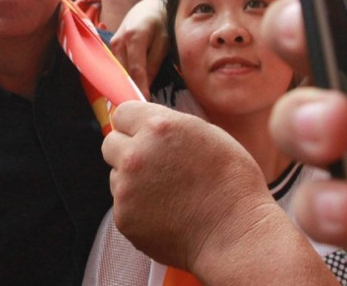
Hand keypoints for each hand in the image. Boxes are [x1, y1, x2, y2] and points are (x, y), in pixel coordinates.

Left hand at [103, 102, 337, 282]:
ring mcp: (126, 188)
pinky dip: (138, 209)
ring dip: (132, 181)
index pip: (121, 113)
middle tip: (153, 165)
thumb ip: (170, 126)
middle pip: (110, 143)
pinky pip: (123, 205)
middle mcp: (136, 155)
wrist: (236, 233)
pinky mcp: (124, 217)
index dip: (132, 124)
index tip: (140, 133)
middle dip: (127, 150)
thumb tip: (147, 125)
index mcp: (158, 127)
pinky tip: (166, 213)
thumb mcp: (206, 134)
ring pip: (115, 176)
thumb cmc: (231, 183)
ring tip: (168, 194)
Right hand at [110, 0, 168, 95]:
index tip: (144, 104)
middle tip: (139, 110)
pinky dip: (121, 78)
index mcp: (134, 37)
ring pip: (117, 71)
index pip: (136, 70)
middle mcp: (119, 41)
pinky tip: (127, 89)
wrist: (149, 7)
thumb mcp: (163, 43)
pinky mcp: (111, 47)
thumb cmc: (161, 24)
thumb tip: (145, 87)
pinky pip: (116, 66)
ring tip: (133, 102)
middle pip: (123, 73)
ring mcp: (112, 44)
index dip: (139, 88)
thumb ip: (154, 64)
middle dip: (130, 91)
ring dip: (124, 86)